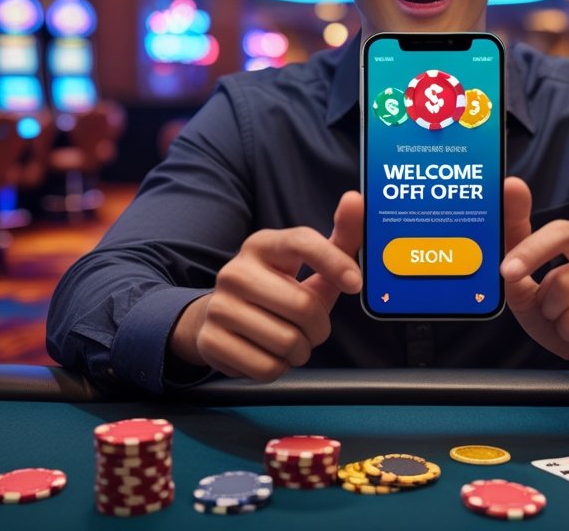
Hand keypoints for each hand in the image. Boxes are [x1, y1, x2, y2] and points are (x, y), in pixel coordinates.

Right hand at [170, 191, 362, 381]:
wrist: (217, 317)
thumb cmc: (276, 289)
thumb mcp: (308, 267)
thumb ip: (340, 241)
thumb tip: (356, 200)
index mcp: (262, 245)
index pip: (301, 242)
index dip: (334, 262)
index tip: (355, 283)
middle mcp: (236, 271)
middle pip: (303, 307)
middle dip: (319, 327)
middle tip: (312, 327)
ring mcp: (220, 307)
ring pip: (287, 342)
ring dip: (301, 350)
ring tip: (290, 340)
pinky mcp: (211, 341)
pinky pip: (267, 367)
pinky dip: (278, 367)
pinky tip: (268, 353)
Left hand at [499, 177, 568, 369]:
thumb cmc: (565, 302)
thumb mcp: (533, 278)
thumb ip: (515, 246)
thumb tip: (510, 186)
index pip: (561, 232)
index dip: (531, 251)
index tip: (507, 271)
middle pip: (563, 283)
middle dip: (546, 305)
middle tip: (552, 308)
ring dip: (561, 327)